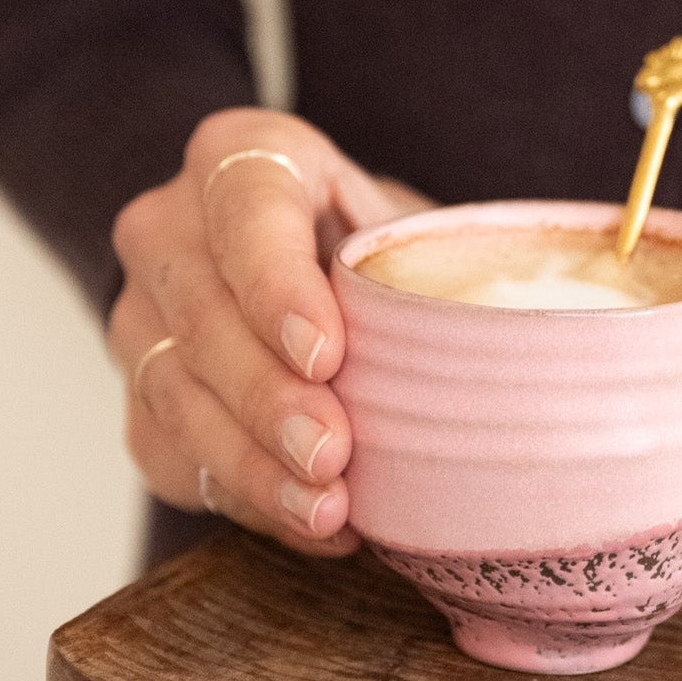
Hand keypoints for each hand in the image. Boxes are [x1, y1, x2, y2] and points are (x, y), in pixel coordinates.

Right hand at [107, 108, 431, 554]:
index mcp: (241, 157)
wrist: (298, 274)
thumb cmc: (370, 247)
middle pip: (203, 311)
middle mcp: (170, 228)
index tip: (326, 353)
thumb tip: (541, 330)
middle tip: (330, 452)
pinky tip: (311, 522)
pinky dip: (247, 496)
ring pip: (175, 392)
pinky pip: (176, 455)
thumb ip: (441, 261)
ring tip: (324, 507)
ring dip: (252, 461)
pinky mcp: (143, 401)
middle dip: (267, 394)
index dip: (277, 283)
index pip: (245, 208)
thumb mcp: (407, 228)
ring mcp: (140, 317)